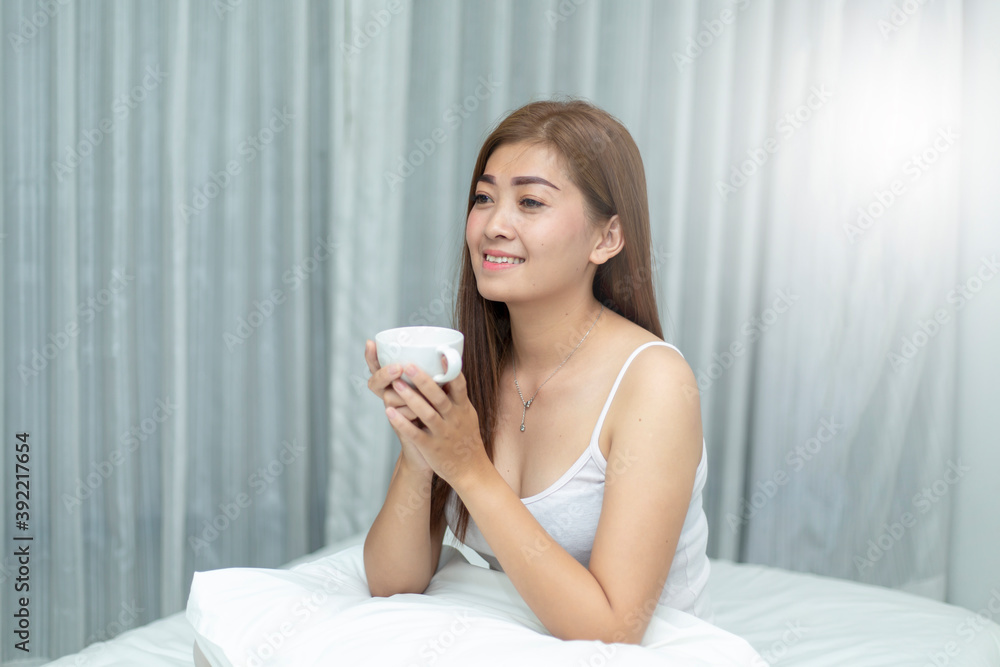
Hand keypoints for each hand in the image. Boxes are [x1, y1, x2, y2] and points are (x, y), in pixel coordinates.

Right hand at [365, 339, 431, 475]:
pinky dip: (404, 419)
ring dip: (403, 396)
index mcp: (398, 387)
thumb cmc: (438, 417)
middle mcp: (392, 400)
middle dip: (386, 373)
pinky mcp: (407, 434)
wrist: (439, 453)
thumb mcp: (436, 393)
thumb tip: (448, 352)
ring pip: (391, 401)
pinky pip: (402, 425)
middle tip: (400, 368)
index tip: (371, 343)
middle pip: (378, 382)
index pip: (378, 369)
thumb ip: (437, 375)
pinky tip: (408, 414)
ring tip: (412, 392)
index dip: (372, 358)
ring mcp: (397, 416)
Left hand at [384, 362, 489, 488]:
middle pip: (439, 397)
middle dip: (423, 381)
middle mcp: (454, 419)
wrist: (471, 471)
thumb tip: (450, 371)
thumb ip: (457, 396)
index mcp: (463, 408)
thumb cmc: (466, 439)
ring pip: (426, 414)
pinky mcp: (431, 447)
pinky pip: (415, 434)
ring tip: (395, 384)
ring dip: (410, 398)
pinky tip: (389, 413)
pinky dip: (402, 423)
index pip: (459, 385)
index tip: (441, 353)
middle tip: (408, 365)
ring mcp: (442, 433)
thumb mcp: (467, 415)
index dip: (451, 369)